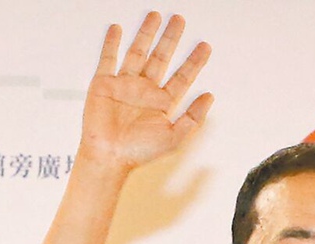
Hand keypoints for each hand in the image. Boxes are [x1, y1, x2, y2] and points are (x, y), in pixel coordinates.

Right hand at [79, 12, 213, 168]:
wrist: (109, 156)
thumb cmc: (139, 152)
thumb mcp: (174, 137)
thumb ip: (193, 117)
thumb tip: (210, 97)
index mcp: (162, 103)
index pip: (182, 77)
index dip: (194, 62)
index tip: (205, 46)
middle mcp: (145, 91)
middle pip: (161, 58)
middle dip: (171, 39)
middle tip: (180, 20)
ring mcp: (125, 85)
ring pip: (138, 52)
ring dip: (146, 34)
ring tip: (155, 16)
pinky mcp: (104, 83)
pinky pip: (109, 59)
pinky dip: (112, 43)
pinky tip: (118, 30)